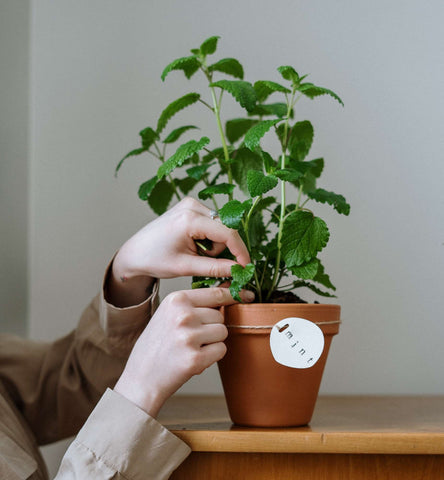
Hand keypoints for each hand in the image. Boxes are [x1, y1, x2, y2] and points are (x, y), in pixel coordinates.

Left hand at [107, 197, 250, 306]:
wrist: (135, 252)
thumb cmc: (155, 259)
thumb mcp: (186, 267)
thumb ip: (215, 268)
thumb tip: (239, 270)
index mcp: (189, 219)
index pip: (227, 233)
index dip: (240, 251)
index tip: (246, 267)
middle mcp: (192, 206)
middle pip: (225, 229)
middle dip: (220, 249)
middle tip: (202, 261)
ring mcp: (191, 204)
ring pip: (220, 227)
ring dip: (214, 245)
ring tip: (194, 253)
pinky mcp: (190, 206)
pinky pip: (212, 223)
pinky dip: (208, 238)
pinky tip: (193, 244)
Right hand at [113, 287, 253, 416]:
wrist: (141, 377)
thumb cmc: (157, 344)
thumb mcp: (169, 314)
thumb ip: (194, 303)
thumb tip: (228, 290)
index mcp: (176, 300)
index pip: (215, 293)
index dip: (232, 296)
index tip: (246, 295)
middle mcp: (183, 315)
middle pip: (220, 315)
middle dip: (212, 327)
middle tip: (191, 338)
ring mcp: (189, 337)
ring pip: (223, 332)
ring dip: (213, 342)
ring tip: (191, 348)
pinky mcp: (196, 358)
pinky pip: (221, 350)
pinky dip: (213, 356)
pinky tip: (194, 359)